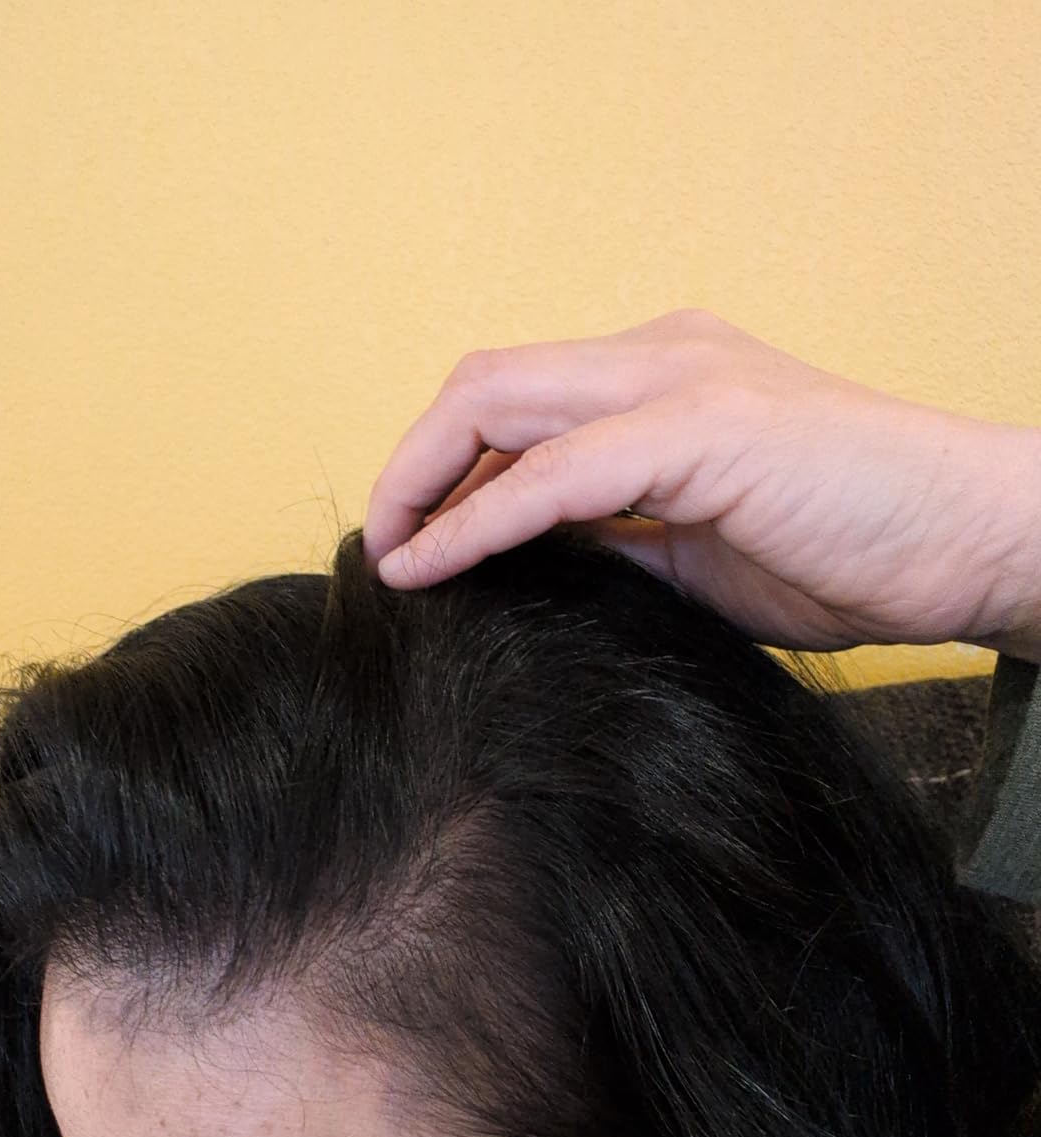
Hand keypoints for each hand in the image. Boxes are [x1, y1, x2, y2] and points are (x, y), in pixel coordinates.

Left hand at [363, 310, 1040, 660]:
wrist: (965, 543)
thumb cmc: (850, 548)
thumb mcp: (699, 548)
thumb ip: (617, 537)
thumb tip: (529, 562)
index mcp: (661, 380)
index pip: (516, 399)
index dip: (444, 464)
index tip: (411, 539)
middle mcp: (661, 360)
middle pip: (485, 382)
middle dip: (412, 463)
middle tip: (383, 544)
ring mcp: (680, 386)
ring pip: (500, 404)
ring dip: (422, 482)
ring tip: (388, 555)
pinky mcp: (702, 433)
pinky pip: (553, 473)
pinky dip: (477, 518)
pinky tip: (430, 564)